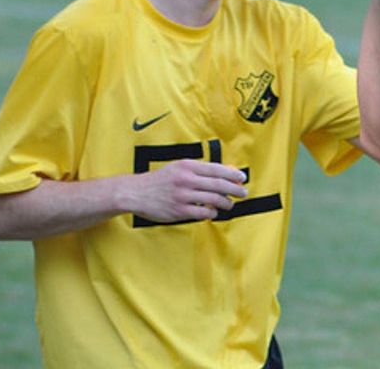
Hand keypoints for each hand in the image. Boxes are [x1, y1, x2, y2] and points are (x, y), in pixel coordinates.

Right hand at [126, 159, 247, 222]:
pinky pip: (203, 213)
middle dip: (235, 189)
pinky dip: (212, 213)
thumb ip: (199, 170)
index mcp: (187, 166)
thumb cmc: (160, 180)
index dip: (232, 174)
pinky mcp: (179, 211)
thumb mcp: (178, 167)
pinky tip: (214, 212)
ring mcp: (183, 196)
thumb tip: (224, 173)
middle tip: (243, 192)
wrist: (136, 192)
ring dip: (226, 203)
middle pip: (219, 185)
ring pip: (213, 200)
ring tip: (230, 204)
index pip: (217, 169)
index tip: (242, 178)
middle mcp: (186, 180)